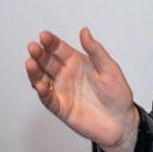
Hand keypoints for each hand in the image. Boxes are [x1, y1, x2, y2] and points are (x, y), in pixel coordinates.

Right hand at [25, 28, 139, 151]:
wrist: (121, 120)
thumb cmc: (117, 93)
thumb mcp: (109, 68)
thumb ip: (95, 50)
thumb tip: (84, 31)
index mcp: (77, 62)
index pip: (60, 49)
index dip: (51, 42)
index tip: (44, 36)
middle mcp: (67, 75)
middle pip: (48, 62)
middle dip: (39, 54)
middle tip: (33, 47)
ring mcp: (62, 91)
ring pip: (43, 79)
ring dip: (35, 72)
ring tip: (30, 63)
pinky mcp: (61, 108)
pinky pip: (48, 99)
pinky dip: (43, 92)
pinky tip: (40, 85)